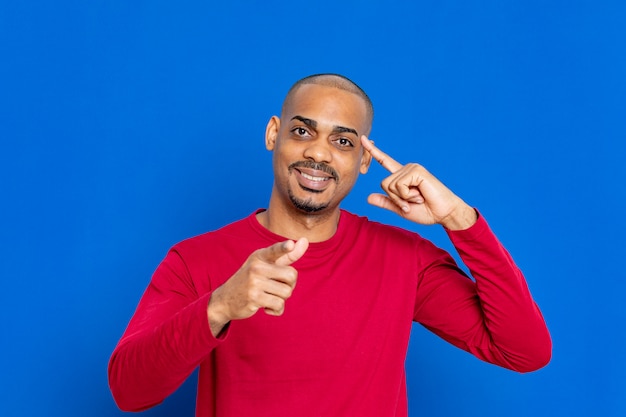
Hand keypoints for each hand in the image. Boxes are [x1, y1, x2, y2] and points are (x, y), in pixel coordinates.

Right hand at [207, 238, 308, 335]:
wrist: (225, 299)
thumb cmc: (252, 279)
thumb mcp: (267, 264)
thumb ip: (287, 255)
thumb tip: (305, 240)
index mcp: (260, 256)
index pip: (274, 250)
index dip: (284, 247)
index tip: (290, 244)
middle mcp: (256, 267)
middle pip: (292, 276)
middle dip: (290, 285)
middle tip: (277, 287)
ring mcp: (254, 282)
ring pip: (287, 292)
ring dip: (282, 298)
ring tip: (268, 296)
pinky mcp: (253, 298)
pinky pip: (279, 305)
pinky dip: (276, 309)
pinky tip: (266, 306)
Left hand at [361, 136, 476, 229]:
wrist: (443, 214)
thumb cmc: (426, 211)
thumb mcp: (401, 209)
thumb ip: (386, 202)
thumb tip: (368, 198)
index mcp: (402, 176)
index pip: (384, 161)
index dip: (373, 151)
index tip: (362, 139)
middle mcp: (406, 169)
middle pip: (384, 184)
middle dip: (395, 199)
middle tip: (411, 202)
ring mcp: (412, 168)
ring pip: (390, 185)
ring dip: (402, 198)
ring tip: (418, 198)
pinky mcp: (417, 171)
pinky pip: (399, 185)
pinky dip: (407, 195)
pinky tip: (420, 195)